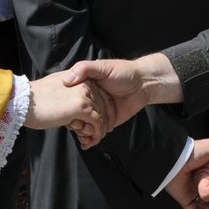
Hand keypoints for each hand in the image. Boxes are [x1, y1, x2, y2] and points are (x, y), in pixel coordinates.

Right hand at [26, 70, 113, 145]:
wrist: (23, 101)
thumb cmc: (36, 99)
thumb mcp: (57, 90)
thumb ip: (71, 95)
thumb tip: (78, 111)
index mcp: (80, 78)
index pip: (99, 97)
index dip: (99, 113)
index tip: (94, 126)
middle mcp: (85, 83)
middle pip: (102, 107)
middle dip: (99, 125)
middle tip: (91, 137)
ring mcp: (84, 94)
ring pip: (101, 116)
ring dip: (97, 132)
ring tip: (88, 141)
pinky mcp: (82, 106)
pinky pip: (97, 123)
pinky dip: (96, 134)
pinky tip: (88, 142)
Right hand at [63, 53, 182, 136]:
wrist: (142, 84)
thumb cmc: (122, 71)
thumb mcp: (101, 66)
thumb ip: (83, 69)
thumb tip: (66, 80)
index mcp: (83, 86)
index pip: (67, 100)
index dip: (65, 109)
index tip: (67, 115)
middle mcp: (87, 99)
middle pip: (74, 116)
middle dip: (74, 125)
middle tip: (77, 127)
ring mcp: (96, 111)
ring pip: (83, 126)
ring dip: (81, 134)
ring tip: (84, 137)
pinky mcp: (105, 121)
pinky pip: (94, 132)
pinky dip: (90, 138)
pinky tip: (88, 142)